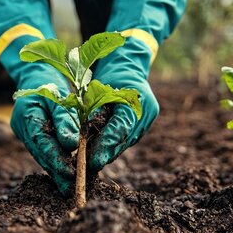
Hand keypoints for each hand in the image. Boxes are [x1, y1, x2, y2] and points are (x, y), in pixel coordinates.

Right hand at [10, 62, 79, 193]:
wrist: (34, 73)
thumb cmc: (48, 81)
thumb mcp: (59, 96)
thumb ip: (64, 119)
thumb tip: (71, 144)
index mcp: (27, 117)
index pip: (42, 143)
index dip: (57, 160)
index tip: (71, 174)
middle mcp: (23, 129)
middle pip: (42, 155)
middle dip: (57, 173)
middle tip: (72, 191)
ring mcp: (25, 133)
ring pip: (43, 156)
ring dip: (57, 171)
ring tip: (70, 188)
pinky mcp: (32, 135)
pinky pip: (44, 151)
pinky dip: (55, 161)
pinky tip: (66, 174)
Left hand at [87, 36, 158, 173]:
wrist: (129, 64)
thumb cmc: (109, 74)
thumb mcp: (97, 89)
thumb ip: (94, 112)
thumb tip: (84, 137)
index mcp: (135, 100)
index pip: (119, 129)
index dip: (105, 147)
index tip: (92, 162)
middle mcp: (145, 112)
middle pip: (123, 139)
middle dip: (105, 155)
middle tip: (87, 168)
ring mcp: (148, 118)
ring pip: (125, 142)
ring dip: (109, 153)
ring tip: (91, 164)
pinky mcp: (145, 122)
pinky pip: (127, 138)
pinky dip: (114, 145)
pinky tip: (101, 153)